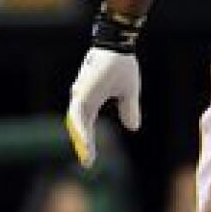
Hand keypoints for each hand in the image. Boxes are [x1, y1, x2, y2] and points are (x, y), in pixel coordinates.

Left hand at [66, 47, 140, 166]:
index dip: (89, 141)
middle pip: (79, 127)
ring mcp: (81, 96)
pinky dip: (80, 129)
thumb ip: (129, 109)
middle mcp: (83, 99)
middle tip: (88, 164)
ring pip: (77, 124)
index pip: (87, 125)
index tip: (91, 159)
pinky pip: (78, 115)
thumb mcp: (129, 92)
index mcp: (92, 100)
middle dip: (84, 146)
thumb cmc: (122, 65)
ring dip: (82, 141)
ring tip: (87, 158)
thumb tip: (133, 128)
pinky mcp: (82, 93)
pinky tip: (84, 141)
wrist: (119, 47)